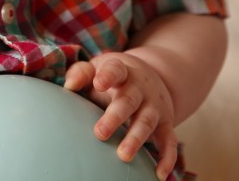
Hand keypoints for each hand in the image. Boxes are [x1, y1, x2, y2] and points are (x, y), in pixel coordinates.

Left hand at [64, 53, 176, 180]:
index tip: (98, 83)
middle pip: (128, 101)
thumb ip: (82, 73)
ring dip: (136, 139)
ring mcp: (154, 106)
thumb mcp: (99, 68)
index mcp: (121, 71)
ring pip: (147, 121)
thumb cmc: (114, 76)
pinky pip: (169, 141)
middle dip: (115, 117)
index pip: (115, 70)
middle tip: (99, 134)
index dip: (108, 76)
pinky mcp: (166, 123)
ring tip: (123, 156)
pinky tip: (159, 174)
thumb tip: (69, 86)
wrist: (151, 77)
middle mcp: (140, 88)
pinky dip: (167, 158)